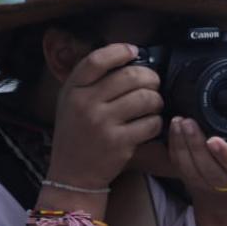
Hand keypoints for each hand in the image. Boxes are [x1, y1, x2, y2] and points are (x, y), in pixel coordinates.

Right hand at [48, 44, 163, 188]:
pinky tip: (149, 124)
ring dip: (156, 100)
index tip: (133, 51)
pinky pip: (150, 123)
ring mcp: (103, 124)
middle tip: (152, 84)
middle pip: (130, 76)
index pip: (97, 60)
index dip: (119, 51)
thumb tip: (124, 57)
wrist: (72, 174)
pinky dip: (155, 122)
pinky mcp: (119, 143)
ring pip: (145, 98)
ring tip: (152, 105)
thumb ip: (90, 81)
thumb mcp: (70, 102)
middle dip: (149, 78)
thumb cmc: (76, 134)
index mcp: (73, 90)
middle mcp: (86, 104)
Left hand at [167, 102, 226, 214]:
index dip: (225, 154)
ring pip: (190, 168)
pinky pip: (179, 166)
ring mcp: (206, 184)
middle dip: (196, 145)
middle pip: (208, 169)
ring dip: (181, 144)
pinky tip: (174, 129)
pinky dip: (174, 147)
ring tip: (179, 122)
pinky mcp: (190, 181)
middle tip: (188, 122)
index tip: (213, 140)